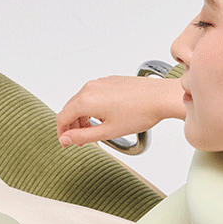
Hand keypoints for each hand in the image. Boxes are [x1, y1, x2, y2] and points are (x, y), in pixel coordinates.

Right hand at [56, 75, 184, 148]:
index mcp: (86, 100)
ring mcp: (100, 82)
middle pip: (70, 108)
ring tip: (94, 130)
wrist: (160, 97)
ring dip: (82, 117)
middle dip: (72, 126)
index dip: (62, 132)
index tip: (66, 143)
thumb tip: (66, 139)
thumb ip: (83, 136)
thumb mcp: (108, 132)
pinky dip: (92, 107)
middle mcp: (90, 88)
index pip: (62, 117)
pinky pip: (93, 94)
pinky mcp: (110, 81)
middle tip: (80, 140)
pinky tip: (105, 117)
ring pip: (81, 101)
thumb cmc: (140, 113)